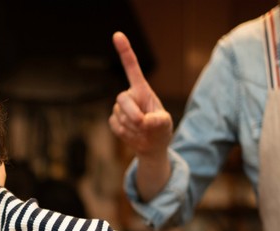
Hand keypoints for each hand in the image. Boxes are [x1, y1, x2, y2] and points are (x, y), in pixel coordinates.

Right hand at [108, 32, 172, 157]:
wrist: (151, 145)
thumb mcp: (165, 124)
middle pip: (122, 99)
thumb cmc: (160, 130)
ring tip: (143, 131)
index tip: (117, 35)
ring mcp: (120, 108)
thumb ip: (158, 121)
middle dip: (132, 114)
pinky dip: (126, 134)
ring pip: (120, 116)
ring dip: (133, 128)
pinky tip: (134, 135)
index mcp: (142, 90)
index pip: (132, 68)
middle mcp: (130, 96)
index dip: (125, 51)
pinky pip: (116, 126)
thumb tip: (144, 122)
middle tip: (143, 124)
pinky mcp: (114, 120)